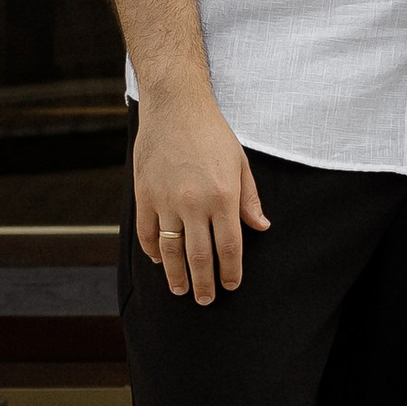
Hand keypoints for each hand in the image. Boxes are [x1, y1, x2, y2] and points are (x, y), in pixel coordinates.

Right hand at [131, 82, 268, 304]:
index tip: (231, 285)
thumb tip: (261, 228)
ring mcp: (166, 200)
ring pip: (171, 250)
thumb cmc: (212, 132)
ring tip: (180, 290)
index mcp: (223, 196)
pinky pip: (146, 232)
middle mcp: (194, 203)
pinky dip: (152, 251)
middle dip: (204, 283)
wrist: (175, 105)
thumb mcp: (240, 162)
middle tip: (206, 300)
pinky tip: (159, 261)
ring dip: (176, 275)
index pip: (229, 247)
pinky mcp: (145, 194)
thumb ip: (249, 199)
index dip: (231, 272)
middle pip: (199, 257)